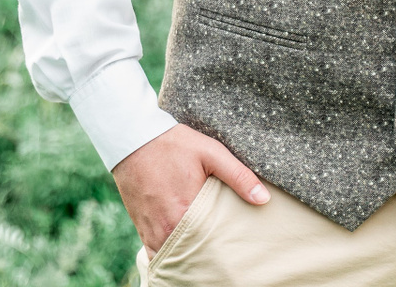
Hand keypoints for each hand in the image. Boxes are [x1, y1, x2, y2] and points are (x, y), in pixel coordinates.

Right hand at [111, 123, 269, 252]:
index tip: (235, 251)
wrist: (132, 137)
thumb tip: (263, 199)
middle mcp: (167, 227)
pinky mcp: (141, 227)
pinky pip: (156, 253)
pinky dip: (169, 254)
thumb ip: (238, 176)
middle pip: (192, 256)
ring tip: (205, 256)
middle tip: (223, 257)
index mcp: (186, 212)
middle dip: (207, 258)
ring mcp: (152, 230)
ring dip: (188, 256)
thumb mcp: (210, 152)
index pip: (211, 247)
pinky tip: (183, 251)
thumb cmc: (173, 144)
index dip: (224, 251)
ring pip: (173, 257)